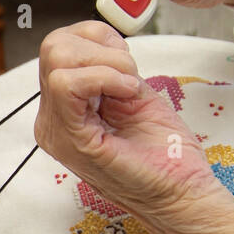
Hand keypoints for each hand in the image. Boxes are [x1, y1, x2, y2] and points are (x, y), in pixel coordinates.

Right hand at [34, 22, 226, 231]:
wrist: (182, 194)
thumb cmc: (165, 155)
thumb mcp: (133, 95)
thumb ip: (110, 70)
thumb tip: (103, 44)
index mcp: (64, 109)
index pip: (58, 47)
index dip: (98, 40)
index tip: (127, 65)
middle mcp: (52, 120)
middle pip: (53, 47)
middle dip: (100, 48)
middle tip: (128, 76)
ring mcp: (57, 131)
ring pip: (57, 59)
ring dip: (106, 63)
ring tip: (128, 89)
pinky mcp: (71, 140)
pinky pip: (67, 84)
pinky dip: (104, 77)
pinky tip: (126, 94)